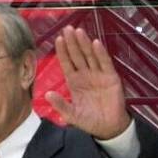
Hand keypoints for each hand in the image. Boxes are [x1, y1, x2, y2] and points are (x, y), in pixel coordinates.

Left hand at [45, 25, 130, 139]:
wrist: (108, 128)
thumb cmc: (90, 120)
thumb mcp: (72, 115)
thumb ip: (60, 105)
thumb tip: (47, 95)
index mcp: (75, 82)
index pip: (67, 63)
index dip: (63, 52)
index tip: (58, 39)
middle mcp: (86, 75)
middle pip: (77, 55)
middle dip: (72, 42)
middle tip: (67, 28)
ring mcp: (98, 75)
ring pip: (90, 56)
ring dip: (84, 44)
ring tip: (78, 31)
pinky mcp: (110, 77)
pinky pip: (105, 63)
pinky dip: (100, 53)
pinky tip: (95, 43)